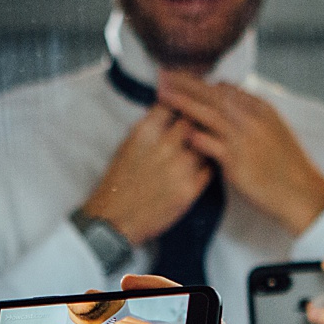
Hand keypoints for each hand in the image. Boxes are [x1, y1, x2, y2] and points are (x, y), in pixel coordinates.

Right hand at [82, 104, 212, 245]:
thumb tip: (166, 111)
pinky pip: (209, 168)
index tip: (181, 106)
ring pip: (205, 143)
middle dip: (193, 121)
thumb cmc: (118, 184)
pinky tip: (198, 166)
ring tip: (197, 148)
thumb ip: (149, 127)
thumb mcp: (126, 146)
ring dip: (202, 143)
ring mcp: (180, 168)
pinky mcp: (190, 190)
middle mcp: (164, 147)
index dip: (178, 103)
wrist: (115, 220)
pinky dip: (206, 164)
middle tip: (194, 125)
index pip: (172, 104)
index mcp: (145, 133)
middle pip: (192, 119)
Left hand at [155, 72, 323, 235]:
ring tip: (163, 95)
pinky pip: (209, 144)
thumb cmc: (287, 164)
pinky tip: (179, 131)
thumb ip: (252, 115)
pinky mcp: (236, 162)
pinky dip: (194, 136)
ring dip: (183, 103)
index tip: (182, 79)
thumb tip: (231, 102)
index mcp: (261, 109)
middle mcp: (252, 119)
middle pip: (213, 95)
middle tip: (164, 75)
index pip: (226, 88)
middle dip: (186, 83)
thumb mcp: (275, 130)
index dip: (201, 83)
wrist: (300, 191)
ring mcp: (243, 139)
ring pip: (208, 114)